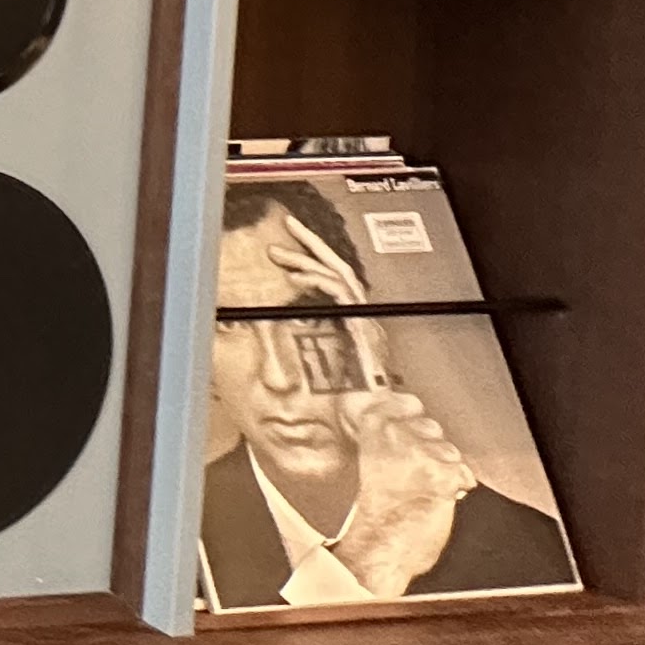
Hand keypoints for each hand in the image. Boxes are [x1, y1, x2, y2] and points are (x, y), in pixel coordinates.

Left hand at [257, 212, 397, 388]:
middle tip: (290, 225)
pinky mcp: (361, 327)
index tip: (292, 250)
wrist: (365, 418)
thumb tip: (285, 328)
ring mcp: (365, 321)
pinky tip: (295, 277)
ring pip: (339, 273)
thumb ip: (310, 345)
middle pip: (341, 268)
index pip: (338, 280)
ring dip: (307, 259)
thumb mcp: (323, 365)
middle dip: (314, 244)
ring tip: (279, 252)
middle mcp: (364, 318)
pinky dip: (317, 280)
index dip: (316, 261)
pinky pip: (340, 292)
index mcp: (357, 324)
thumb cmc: (346, 401)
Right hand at [328, 385, 476, 596]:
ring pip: (448, 449)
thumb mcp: (358, 468)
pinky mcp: (445, 475)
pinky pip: (463, 473)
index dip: (406, 409)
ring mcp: (424, 454)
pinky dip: (456, 486)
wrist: (375, 551)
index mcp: (370, 430)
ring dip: (442, 467)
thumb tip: (393, 430)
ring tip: (422, 490)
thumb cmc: (361, 519)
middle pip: (429, 425)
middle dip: (428, 445)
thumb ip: (377, 443)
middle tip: (413, 471)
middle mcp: (398, 435)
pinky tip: (437, 498)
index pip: (400, 401)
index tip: (406, 414)